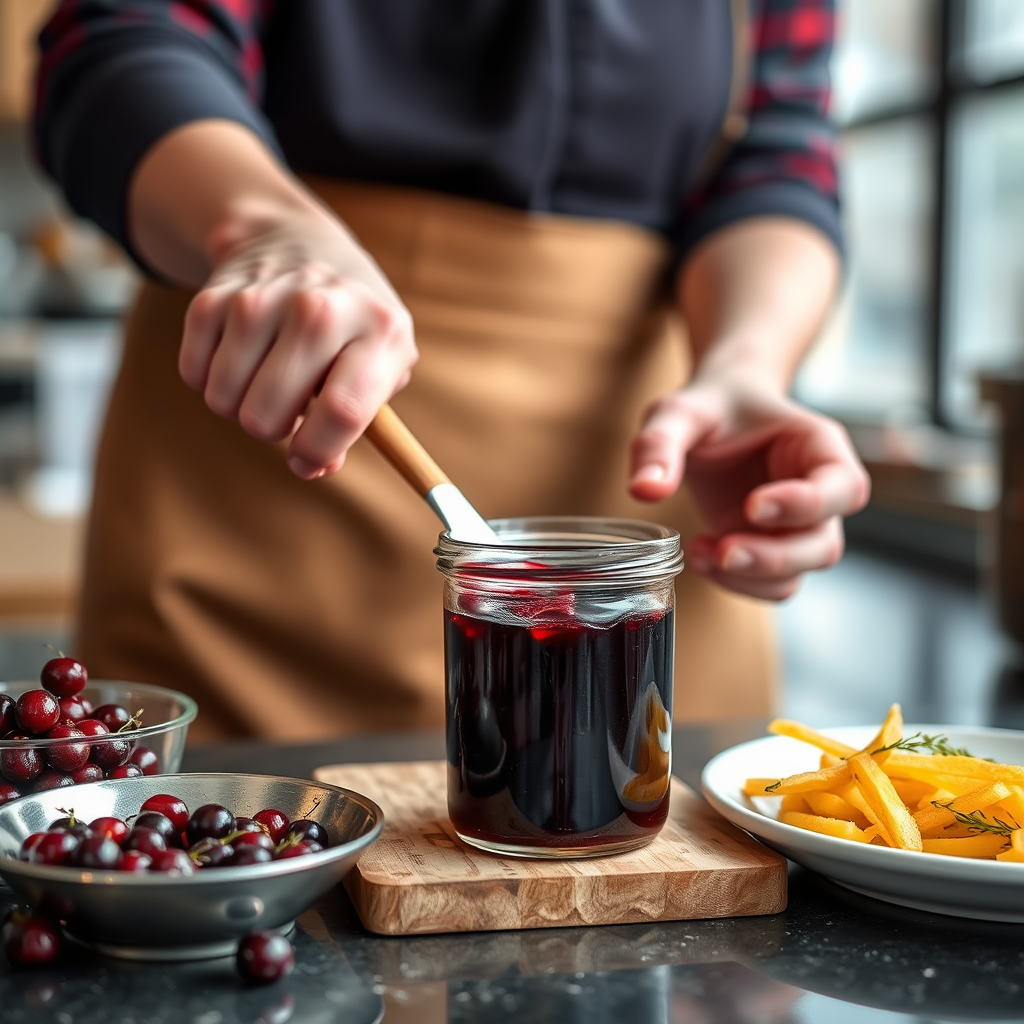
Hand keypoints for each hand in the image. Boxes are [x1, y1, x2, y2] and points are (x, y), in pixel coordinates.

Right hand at [178, 208, 416, 479]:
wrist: (297, 240)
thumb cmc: (349, 323)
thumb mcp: (378, 363)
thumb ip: (358, 423)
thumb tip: (314, 466)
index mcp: (379, 329)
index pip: (344, 411)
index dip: (318, 452)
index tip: (305, 460)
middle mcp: (321, 308)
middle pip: (269, 415)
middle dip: (273, 428)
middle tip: (289, 401)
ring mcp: (262, 298)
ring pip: (224, 400)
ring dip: (240, 403)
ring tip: (268, 373)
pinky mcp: (213, 295)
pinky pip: (194, 375)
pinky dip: (210, 378)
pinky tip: (240, 351)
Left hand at [628, 373, 869, 599]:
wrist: (714, 415)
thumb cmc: (710, 407)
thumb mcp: (679, 412)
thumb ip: (661, 443)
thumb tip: (644, 490)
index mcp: (819, 448)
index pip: (843, 487)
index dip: (806, 504)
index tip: (753, 505)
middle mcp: (818, 493)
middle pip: (824, 545)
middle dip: (775, 557)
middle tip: (725, 548)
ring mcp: (794, 527)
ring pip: (798, 574)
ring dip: (751, 576)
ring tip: (703, 552)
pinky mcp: (767, 547)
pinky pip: (769, 584)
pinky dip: (737, 582)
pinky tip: (701, 555)